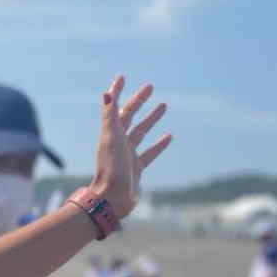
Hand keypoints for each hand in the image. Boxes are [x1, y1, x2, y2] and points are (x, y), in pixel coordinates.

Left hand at [89, 76, 171, 217]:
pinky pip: (149, 153)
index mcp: (111, 134)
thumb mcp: (111, 138)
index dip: (117, 93)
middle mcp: (118, 143)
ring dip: (151, 118)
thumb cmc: (111, 168)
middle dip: (138, 101)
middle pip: (129, 116)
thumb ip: (110, 116)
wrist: (112, 198)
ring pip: (141, 132)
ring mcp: (127, 155)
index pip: (115, 108)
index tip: (122, 78)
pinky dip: (158, 144)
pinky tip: (169, 136)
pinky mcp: (136, 169)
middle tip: (150, 87)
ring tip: (163, 105)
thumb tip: (107, 92)